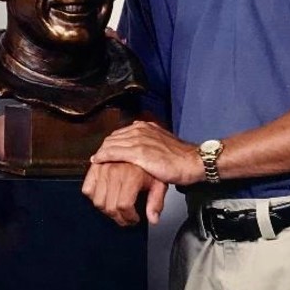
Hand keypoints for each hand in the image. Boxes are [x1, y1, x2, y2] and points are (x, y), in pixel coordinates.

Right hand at [82, 161, 167, 226]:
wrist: (142, 148)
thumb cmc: (150, 166)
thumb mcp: (159, 183)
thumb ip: (156, 202)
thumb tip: (153, 219)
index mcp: (132, 175)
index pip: (124, 206)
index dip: (129, 217)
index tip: (134, 219)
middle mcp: (115, 171)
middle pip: (110, 206)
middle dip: (119, 218)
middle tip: (125, 218)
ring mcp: (103, 168)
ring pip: (98, 201)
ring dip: (106, 210)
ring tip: (115, 209)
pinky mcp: (95, 167)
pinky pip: (87, 189)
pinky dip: (94, 197)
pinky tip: (105, 197)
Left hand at [89, 120, 203, 185]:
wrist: (193, 162)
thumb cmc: (181, 158)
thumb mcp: (162, 144)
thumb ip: (149, 143)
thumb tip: (139, 148)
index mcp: (145, 127)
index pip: (120, 133)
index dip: (111, 143)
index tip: (105, 152)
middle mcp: (140, 130)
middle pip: (113, 137)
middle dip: (104, 147)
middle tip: (98, 158)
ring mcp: (138, 140)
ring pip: (111, 144)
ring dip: (101, 153)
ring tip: (96, 162)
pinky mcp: (138, 152)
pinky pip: (114, 153)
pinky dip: (104, 157)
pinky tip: (98, 161)